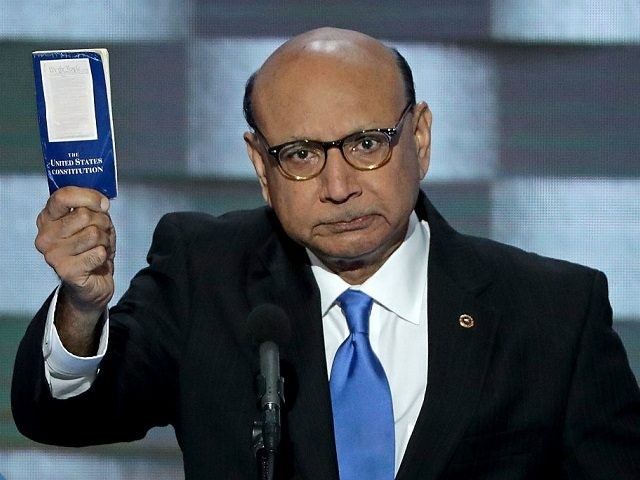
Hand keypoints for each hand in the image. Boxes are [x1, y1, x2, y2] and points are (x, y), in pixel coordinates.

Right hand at [35, 186, 115, 354]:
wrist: (93, 283)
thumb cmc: (92, 247)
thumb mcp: (93, 221)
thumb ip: (92, 207)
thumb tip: (102, 202)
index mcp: (48, 219)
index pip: (63, 196)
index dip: (89, 197)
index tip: (103, 204)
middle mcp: (45, 236)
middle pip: (83, 215)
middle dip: (102, 223)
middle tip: (101, 234)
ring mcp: (53, 255)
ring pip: (93, 233)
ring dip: (104, 240)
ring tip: (98, 248)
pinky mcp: (66, 271)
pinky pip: (97, 253)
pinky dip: (104, 255)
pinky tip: (97, 261)